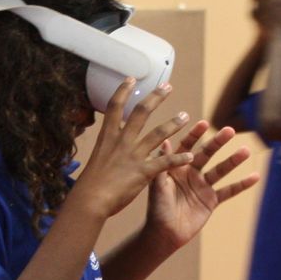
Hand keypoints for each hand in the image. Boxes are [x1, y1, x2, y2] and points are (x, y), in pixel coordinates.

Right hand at [67, 81, 195, 223]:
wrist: (90, 201)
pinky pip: (165, 162)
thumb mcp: (97, 158)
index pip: (114, 107)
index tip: (131, 78)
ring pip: (158, 134)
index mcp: (108, 137)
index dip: (123, 91)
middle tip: (168, 87)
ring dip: (173, 123)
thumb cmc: (90, 184)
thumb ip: (108, 148)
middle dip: (155, 97)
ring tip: (186, 115)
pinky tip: (190, 156)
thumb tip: (111, 142)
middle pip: (140, 113)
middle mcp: (122, 142)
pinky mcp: (143, 172)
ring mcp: (133, 156)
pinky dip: (179, 159)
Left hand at [144, 123, 258, 252]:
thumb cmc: (156, 209)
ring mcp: (203, 186)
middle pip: (207, 154)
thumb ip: (162, 164)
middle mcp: (191, 173)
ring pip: (221, 170)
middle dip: (218, 142)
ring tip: (245, 151)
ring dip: (233, 161)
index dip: (195, 135)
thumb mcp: (157, 186)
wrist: (164, 234)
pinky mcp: (211, 200)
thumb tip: (165, 140)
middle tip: (230, 130)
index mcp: (176, 166)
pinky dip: (242, 185)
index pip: (187, 146)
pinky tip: (255, 176)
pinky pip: (229, 191)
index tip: (205, 123)